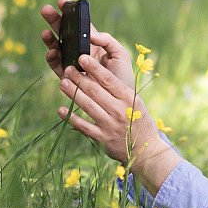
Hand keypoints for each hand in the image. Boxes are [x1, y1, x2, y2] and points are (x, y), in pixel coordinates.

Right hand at [40, 0, 135, 89]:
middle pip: (64, 32)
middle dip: (54, 20)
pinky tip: (52, 52)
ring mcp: (72, 63)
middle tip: (46, 10)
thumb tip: (91, 33)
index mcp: (93, 42)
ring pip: (57, 47)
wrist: (120, 102)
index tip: (62, 1)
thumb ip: (108, 40)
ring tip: (46, 32)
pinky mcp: (68, 78)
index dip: (70, 12)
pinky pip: (57, 66)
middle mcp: (80, 51)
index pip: (79, 24)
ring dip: (50, 39)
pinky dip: (52, 58)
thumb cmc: (122, 76)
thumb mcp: (120, 54)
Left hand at [57, 55, 180, 195]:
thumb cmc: (139, 120)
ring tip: (62, 83)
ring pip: (88, 106)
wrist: (145, 149)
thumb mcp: (136, 102)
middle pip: (95, 91)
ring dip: (73, 93)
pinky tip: (61, 109)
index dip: (94, 68)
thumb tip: (97, 73)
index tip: (82, 58)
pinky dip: (71, 118)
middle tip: (68, 68)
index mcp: (129, 98)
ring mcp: (110, 125)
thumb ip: (119, 90)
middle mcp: (119, 111)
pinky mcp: (102, 139)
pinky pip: (83, 126)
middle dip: (79, 78)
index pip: (109, 80)